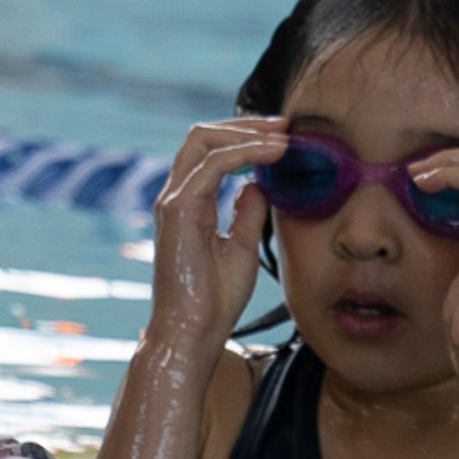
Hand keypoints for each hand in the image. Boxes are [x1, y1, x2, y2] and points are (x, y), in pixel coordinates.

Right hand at [146, 117, 283, 355]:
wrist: (194, 333)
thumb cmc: (214, 300)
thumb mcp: (242, 247)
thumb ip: (247, 212)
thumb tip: (257, 185)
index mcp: (188, 203)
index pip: (209, 150)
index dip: (245, 137)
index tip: (283, 138)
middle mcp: (176, 197)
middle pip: (201, 136)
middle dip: (245, 125)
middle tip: (285, 127)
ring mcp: (173, 202)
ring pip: (203, 140)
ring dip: (247, 132)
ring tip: (284, 137)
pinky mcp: (178, 211)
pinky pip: (212, 165)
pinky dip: (245, 152)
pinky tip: (273, 155)